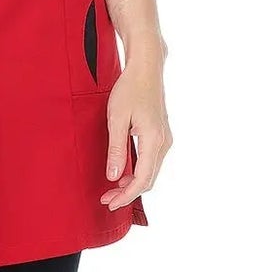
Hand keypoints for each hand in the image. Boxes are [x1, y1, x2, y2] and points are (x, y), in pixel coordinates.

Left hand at [99, 67, 170, 209]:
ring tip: (112, 188)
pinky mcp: (161, 135)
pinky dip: (138, 172)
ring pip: (151, 172)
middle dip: (128, 193)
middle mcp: (164, 143)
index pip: (142, 180)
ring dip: (133, 184)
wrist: (146, 69)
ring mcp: (165, 139)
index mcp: (154, 140)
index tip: (110, 203)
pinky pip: (151, 162)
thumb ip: (116, 149)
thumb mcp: (116, 119)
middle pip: (148, 180)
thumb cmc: (129, 89)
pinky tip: (124, 173)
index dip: (126, 196)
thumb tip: (114, 176)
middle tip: (107, 199)